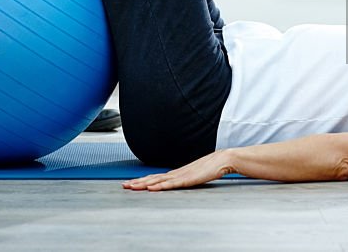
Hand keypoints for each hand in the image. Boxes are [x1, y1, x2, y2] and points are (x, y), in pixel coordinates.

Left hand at [122, 150, 236, 190]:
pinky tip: (153, 188)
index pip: (156, 177)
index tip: (131, 183)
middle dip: (138, 182)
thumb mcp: (195, 175)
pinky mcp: (188, 179)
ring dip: (144, 184)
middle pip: (153, 178)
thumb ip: (187, 179)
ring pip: (159, 181)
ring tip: (132, 187)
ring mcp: (182, 175)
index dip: (143, 180)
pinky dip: (161, 186)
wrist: (223, 159)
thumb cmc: (211, 167)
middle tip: (124, 186)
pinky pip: (172, 184)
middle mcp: (176, 173)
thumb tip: (179, 182)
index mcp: (177, 173)